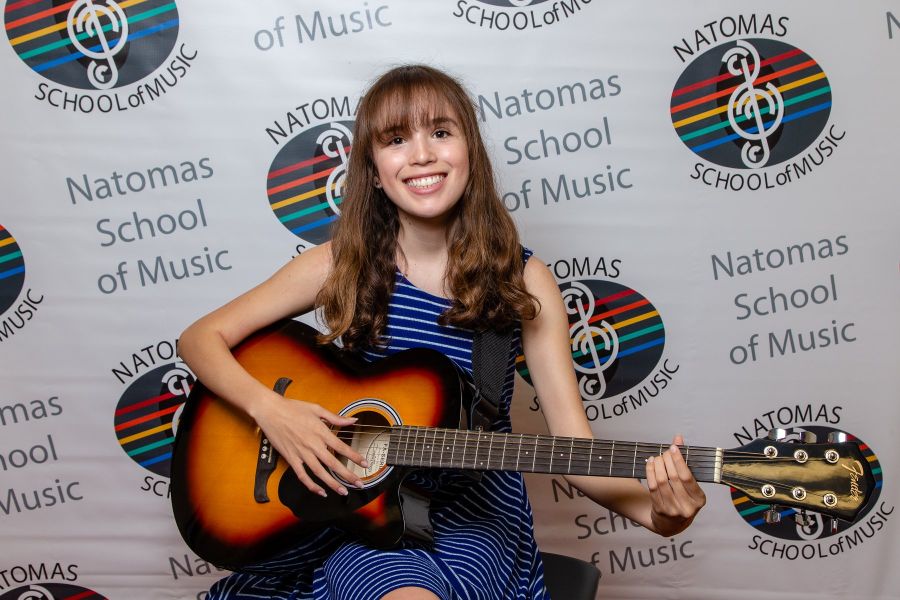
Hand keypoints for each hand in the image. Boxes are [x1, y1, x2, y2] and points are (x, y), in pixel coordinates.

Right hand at [251, 395, 368, 497]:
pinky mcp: (291, 458)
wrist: (270, 411)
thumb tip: (353, 420)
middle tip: (359, 483)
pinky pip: (302, 475)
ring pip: (319, 473)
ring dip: (332, 484)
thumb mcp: (317, 409)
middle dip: (348, 475)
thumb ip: (336, 418)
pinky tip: (320, 491)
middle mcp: (312, 444)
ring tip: (343, 491)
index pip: (342, 447)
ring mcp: (301, 453)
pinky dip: (311, 485)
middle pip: (333, 463)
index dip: (355, 457)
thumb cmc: (292, 408)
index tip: (365, 463)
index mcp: (320, 432)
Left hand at [645, 434, 706, 535]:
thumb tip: (678, 438)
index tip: (673, 448)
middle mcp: (687, 507)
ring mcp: (672, 510)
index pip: (687, 477)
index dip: (679, 460)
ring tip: (657, 457)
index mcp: (699, 499)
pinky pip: (652, 487)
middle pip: (673, 478)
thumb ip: (684, 461)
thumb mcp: (689, 484)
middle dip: (667, 460)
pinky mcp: (659, 510)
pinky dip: (650, 472)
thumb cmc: (682, 498)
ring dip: (657, 465)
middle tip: (664, 452)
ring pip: (662, 482)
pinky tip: (650, 464)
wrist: (671, 523)